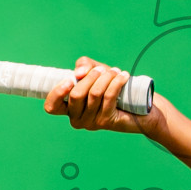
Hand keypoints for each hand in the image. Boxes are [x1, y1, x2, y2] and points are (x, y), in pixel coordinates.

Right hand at [43, 56, 164, 137]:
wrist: (138, 106)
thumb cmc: (112, 88)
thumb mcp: (95, 73)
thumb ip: (83, 66)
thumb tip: (79, 73)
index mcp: (69, 108)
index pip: (51, 106)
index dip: (57, 92)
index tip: (70, 79)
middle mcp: (77, 119)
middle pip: (76, 95)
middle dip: (90, 76)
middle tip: (103, 70)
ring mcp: (91, 123)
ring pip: (94, 94)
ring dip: (106, 78)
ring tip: (115, 71)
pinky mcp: (107, 121)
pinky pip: (108, 97)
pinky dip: (116, 83)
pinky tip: (123, 76)